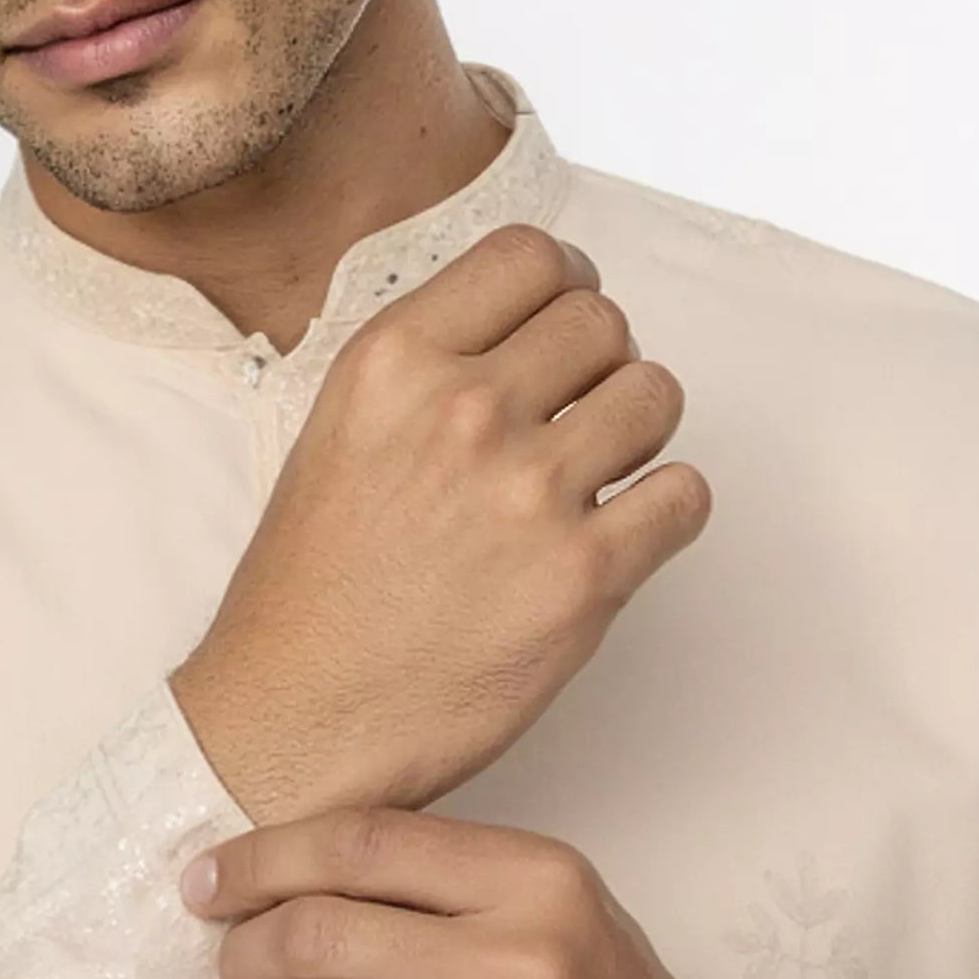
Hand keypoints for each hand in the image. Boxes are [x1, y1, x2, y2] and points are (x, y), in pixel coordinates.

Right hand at [169, 221, 707, 822]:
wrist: (293, 723)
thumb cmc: (311, 593)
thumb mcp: (339, 432)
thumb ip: (427, 368)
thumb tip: (525, 330)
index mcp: (394, 360)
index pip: (533, 256)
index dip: (568, 288)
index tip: (565, 331)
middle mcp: (462, 409)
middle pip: (604, 320)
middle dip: (603, 366)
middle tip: (577, 422)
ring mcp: (528, 492)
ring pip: (657, 395)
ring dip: (640, 433)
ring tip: (596, 480)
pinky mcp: (582, 577)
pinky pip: (685, 497)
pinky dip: (666, 513)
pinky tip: (618, 538)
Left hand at [181, 806, 767, 978]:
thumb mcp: (560, 918)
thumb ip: (446, 885)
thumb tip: (284, 876)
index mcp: (539, 884)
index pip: (360, 843)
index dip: (261, 859)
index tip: (209, 884)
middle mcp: (524, 967)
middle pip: (313, 934)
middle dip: (244, 957)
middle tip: (239, 976)